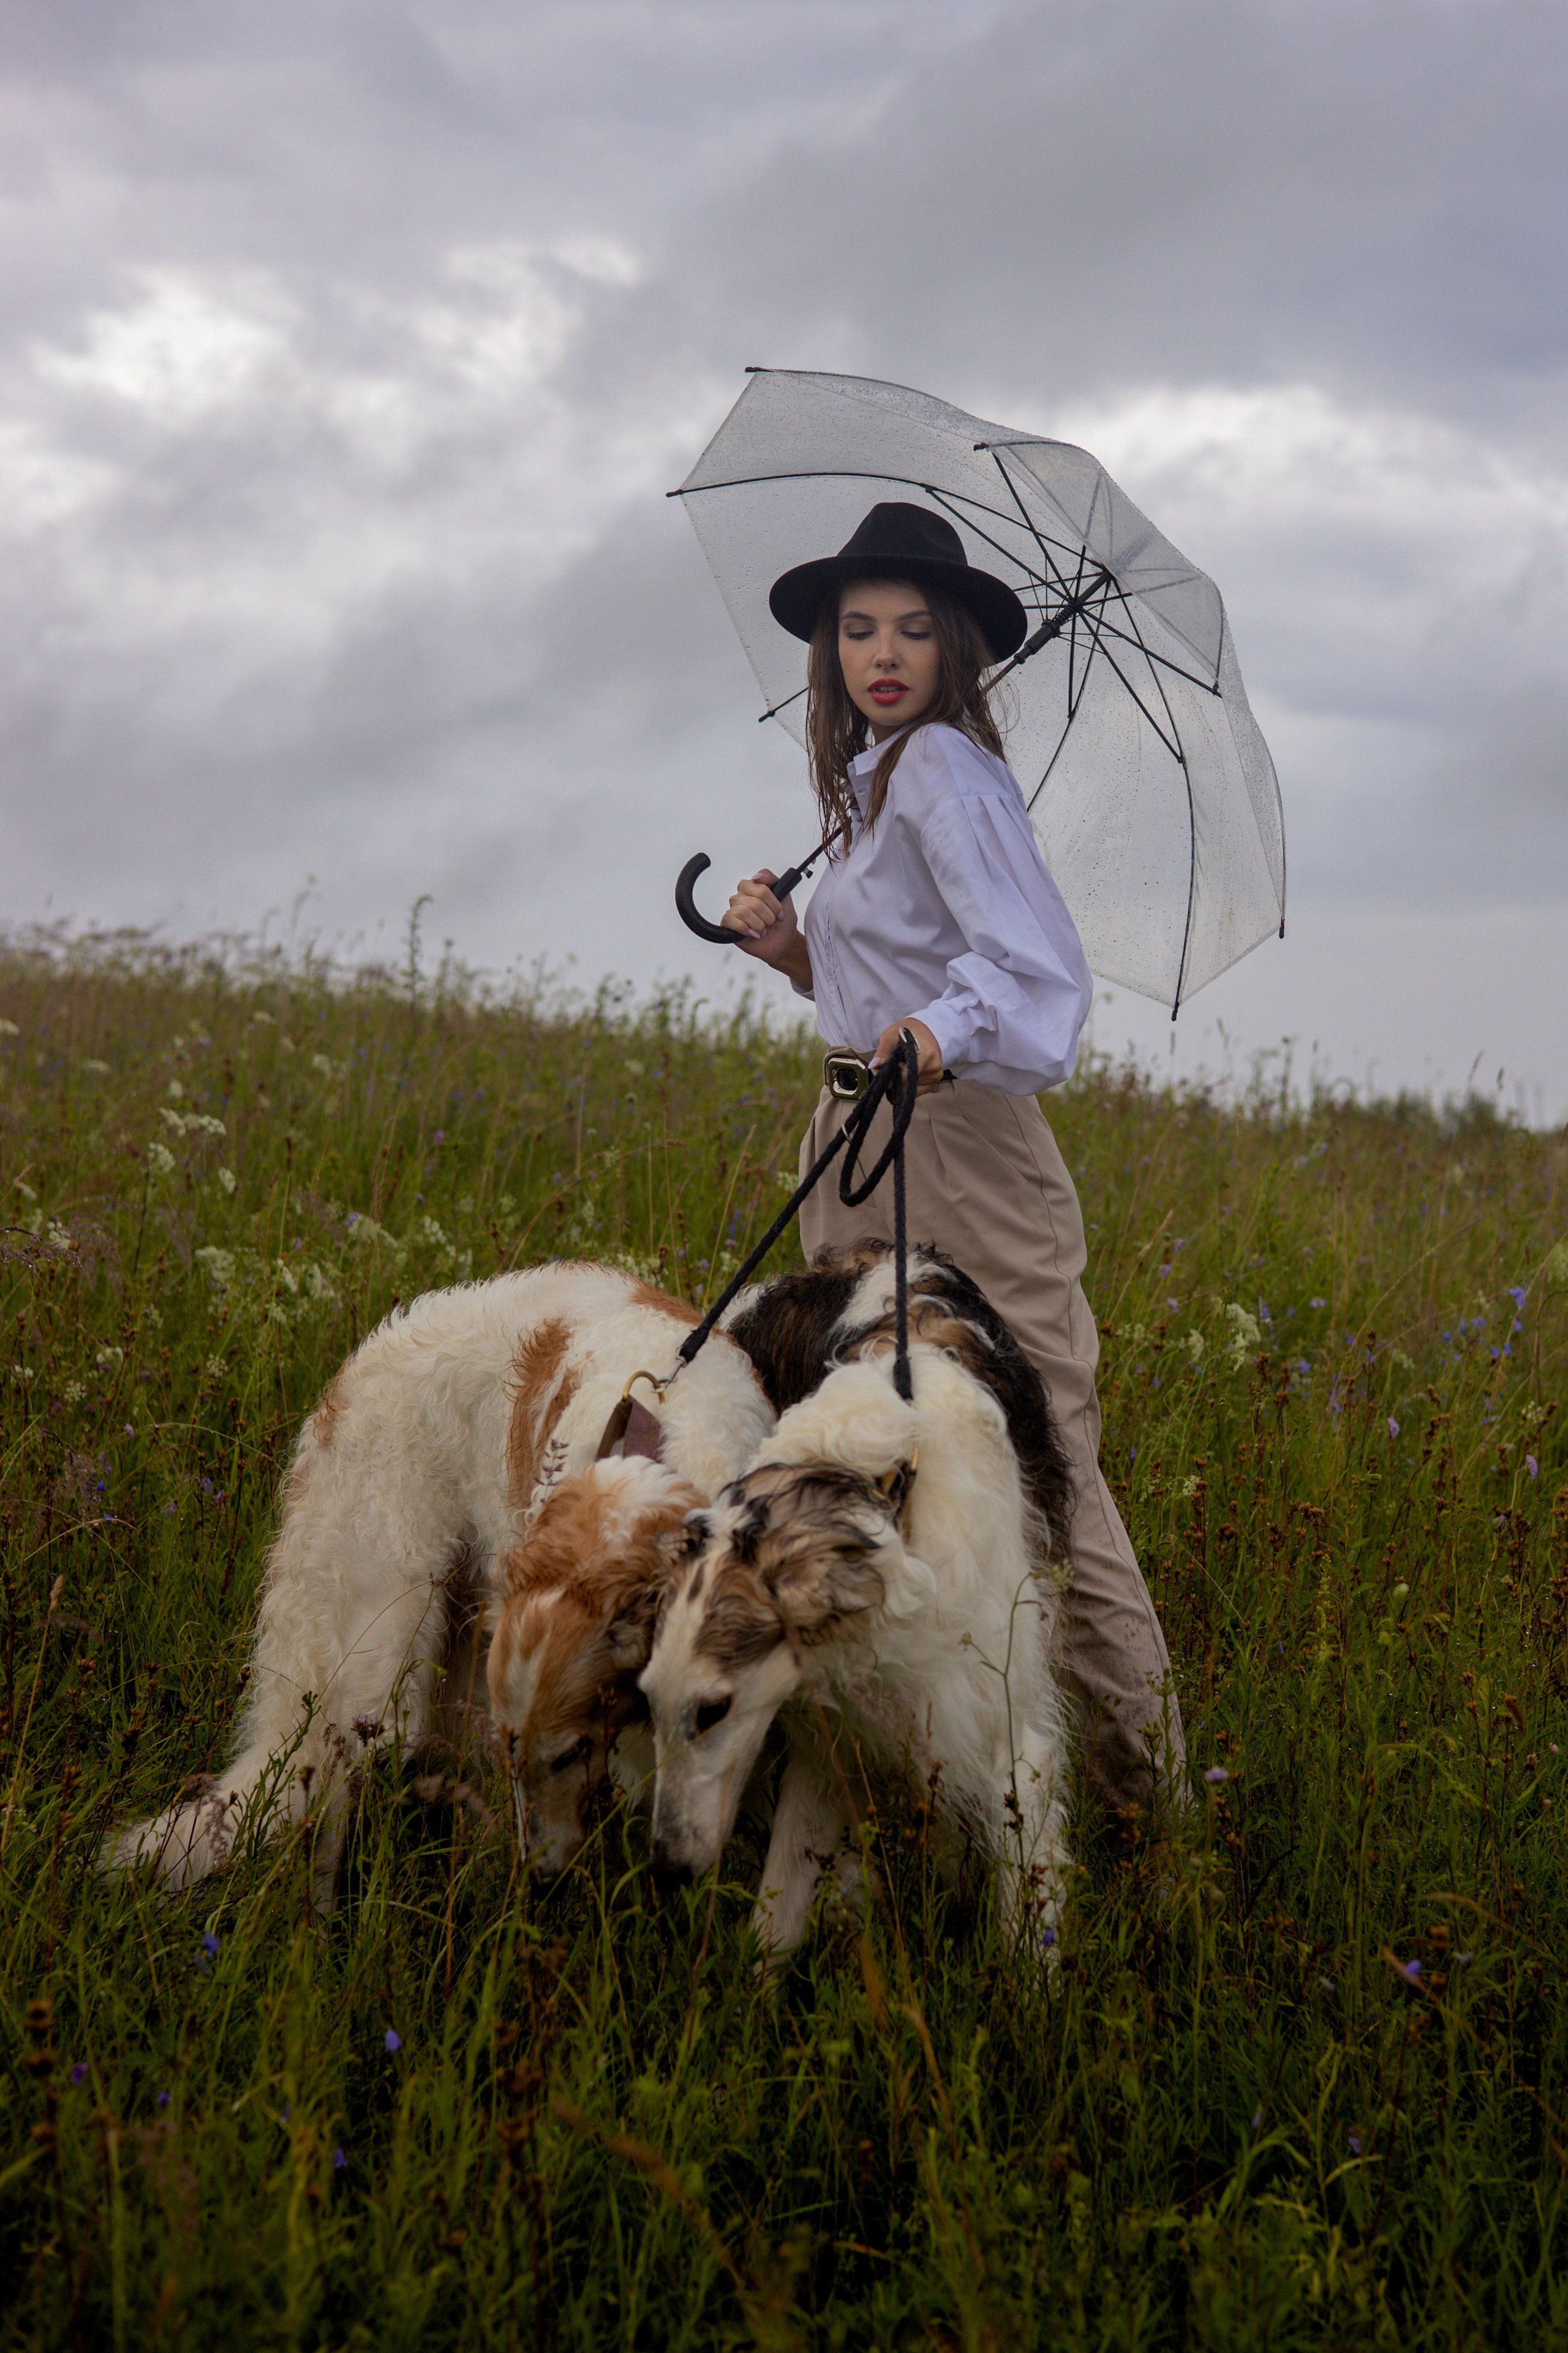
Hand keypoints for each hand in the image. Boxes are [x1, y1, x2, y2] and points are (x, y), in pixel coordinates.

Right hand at [722, 870, 811, 987]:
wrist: (783, 942)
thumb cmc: (783, 920)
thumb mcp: (785, 895)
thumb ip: (770, 878)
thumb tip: (756, 877)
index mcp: (753, 886)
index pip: (759, 884)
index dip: (773, 901)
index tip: (779, 911)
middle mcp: (741, 896)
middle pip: (754, 901)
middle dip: (768, 916)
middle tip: (771, 923)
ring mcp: (733, 909)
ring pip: (743, 912)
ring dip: (759, 925)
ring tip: (763, 930)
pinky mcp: (727, 923)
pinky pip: (730, 919)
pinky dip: (745, 929)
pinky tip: (753, 934)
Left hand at [871, 1018, 943, 1094]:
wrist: (926, 1030)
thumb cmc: (906, 1031)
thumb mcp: (890, 1035)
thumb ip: (883, 1052)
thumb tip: (874, 1066)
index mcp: (925, 1054)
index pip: (904, 1077)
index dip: (889, 1077)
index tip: (882, 1071)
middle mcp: (933, 1067)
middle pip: (906, 1084)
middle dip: (893, 1080)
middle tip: (890, 1067)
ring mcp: (935, 1076)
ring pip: (909, 1089)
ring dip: (900, 1083)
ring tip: (900, 1066)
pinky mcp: (934, 1082)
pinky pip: (916, 1091)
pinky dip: (907, 1085)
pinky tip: (906, 1073)